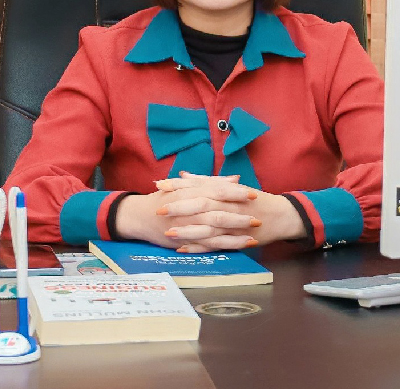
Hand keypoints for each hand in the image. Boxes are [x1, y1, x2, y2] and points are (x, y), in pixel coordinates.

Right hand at [115, 175, 259, 250]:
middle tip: (258, 215)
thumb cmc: (164, 198)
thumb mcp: (185, 185)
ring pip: (214, 229)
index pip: (215, 191)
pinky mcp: (185, 241)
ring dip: (235, 232)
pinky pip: (208, 245)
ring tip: (253, 233)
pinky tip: (240, 245)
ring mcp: (186, 226)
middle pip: (216, 211)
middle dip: (239, 213)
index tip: (252, 194)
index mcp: (189, 192)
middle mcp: (188, 209)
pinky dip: (225, 245)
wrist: (139, 216)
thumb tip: (235, 179)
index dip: (234, 193)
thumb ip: (211, 182)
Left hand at [156, 172, 306, 251]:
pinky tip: (184, 249)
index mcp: (225, 189)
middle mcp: (228, 204)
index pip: (198, 185)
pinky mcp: (237, 238)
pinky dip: (200, 247)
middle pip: (201, 204)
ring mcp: (233, 222)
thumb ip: (207, 180)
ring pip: (208, 225)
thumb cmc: (253, 199)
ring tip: (168, 232)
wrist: (281, 215)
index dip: (178, 185)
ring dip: (187, 229)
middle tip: (159, 209)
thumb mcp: (230, 187)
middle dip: (179, 206)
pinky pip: (217, 244)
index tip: (160, 185)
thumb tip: (184, 175)